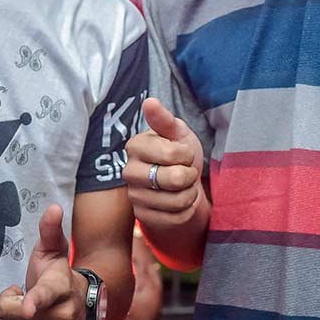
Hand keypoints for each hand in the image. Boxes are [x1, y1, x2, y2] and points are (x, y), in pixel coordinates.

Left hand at [0, 205, 83, 319]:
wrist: (77, 304)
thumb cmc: (56, 275)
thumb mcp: (52, 250)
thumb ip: (50, 230)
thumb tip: (54, 208)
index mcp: (59, 286)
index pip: (44, 294)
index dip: (34, 301)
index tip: (27, 306)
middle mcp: (65, 315)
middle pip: (11, 317)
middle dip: (7, 306)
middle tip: (21, 297)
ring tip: (26, 312)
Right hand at [123, 98, 204, 229]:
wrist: (178, 183)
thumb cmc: (177, 153)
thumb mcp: (177, 133)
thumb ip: (164, 120)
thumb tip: (149, 101)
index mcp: (135, 146)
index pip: (173, 153)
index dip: (187, 154)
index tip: (183, 153)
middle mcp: (128, 172)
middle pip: (174, 179)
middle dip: (190, 176)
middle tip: (185, 171)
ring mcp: (134, 196)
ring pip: (177, 201)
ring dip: (190, 194)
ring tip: (183, 186)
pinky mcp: (142, 217)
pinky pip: (176, 218)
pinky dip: (186, 210)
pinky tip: (180, 201)